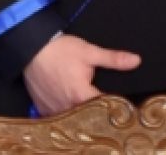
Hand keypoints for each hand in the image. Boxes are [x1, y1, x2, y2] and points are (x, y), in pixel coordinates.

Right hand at [21, 33, 139, 115]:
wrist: (30, 46)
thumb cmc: (59, 49)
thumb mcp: (88, 51)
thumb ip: (113, 59)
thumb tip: (136, 61)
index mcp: (82, 95)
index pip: (105, 108)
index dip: (115, 106)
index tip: (121, 104)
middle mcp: (68, 107)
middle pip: (89, 117)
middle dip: (96, 111)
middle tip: (101, 104)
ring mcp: (53, 109)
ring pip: (72, 119)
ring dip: (79, 114)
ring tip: (83, 104)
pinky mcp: (42, 108)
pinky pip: (56, 117)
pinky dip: (63, 113)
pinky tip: (67, 105)